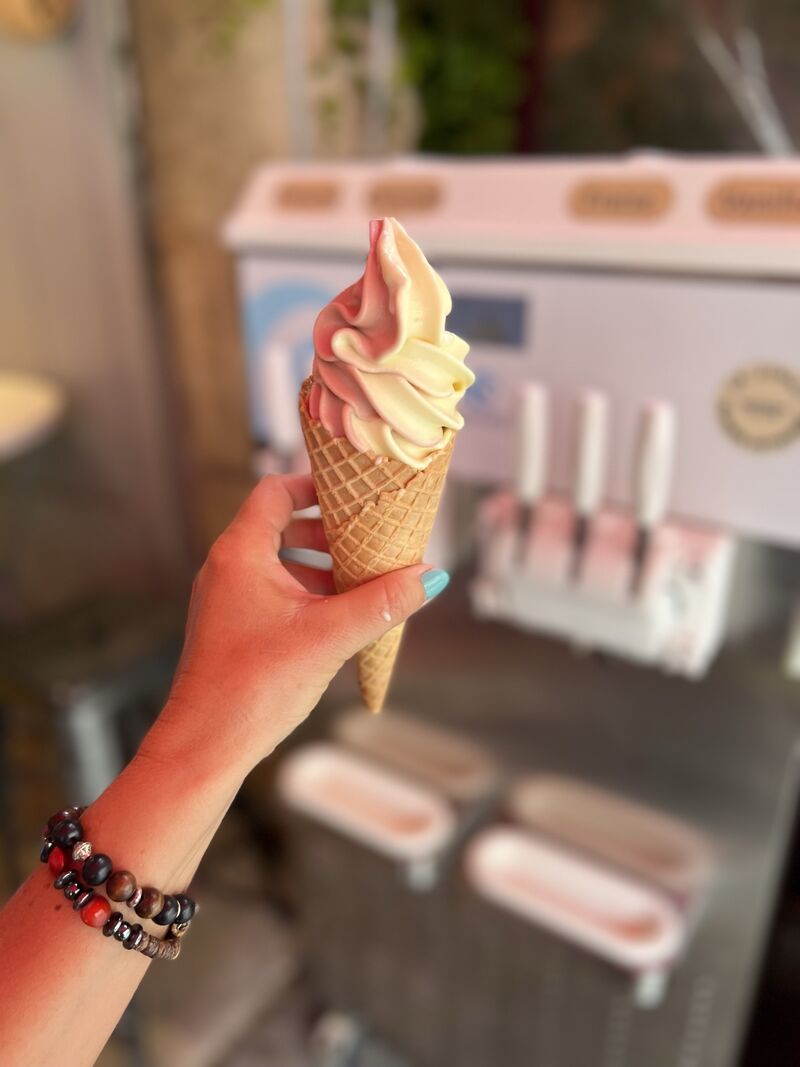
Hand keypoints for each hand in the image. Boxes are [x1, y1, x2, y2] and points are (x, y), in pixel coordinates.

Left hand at [144, 475, 445, 779]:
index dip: (315, 484)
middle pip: (282, 525)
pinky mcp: (233, 627)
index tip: (354, 492)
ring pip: (280, 563)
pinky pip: (274, 592)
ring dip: (321, 566)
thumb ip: (381, 604)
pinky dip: (307, 594)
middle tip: (369, 540)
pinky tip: (341, 618)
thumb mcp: (328, 638)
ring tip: (364, 581)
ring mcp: (227, 598)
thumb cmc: (253, 687)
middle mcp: (227, 568)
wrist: (204, 746)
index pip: (276, 491)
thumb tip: (429, 577)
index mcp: (241, 554)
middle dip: (328, 532)